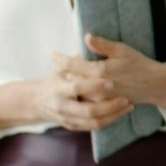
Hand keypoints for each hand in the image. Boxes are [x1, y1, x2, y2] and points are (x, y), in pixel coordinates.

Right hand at [0, 70, 131, 131]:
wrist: (36, 102)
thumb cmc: (54, 80)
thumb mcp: (61, 69)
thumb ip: (76, 60)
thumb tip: (90, 39)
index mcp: (59, 89)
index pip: (78, 88)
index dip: (94, 86)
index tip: (111, 82)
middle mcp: (63, 106)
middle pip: (88, 111)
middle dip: (109, 106)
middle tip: (126, 98)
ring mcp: (68, 118)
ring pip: (93, 122)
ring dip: (113, 115)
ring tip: (129, 105)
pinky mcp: (73, 125)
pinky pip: (93, 126)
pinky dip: (108, 121)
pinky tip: (121, 112)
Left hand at [55, 34, 165, 108]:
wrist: (153, 85)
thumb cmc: (139, 65)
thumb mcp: (123, 50)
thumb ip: (103, 45)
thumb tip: (87, 37)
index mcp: (100, 71)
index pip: (72, 65)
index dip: (61, 59)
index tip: (54, 55)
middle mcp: (96, 87)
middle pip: (71, 78)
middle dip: (65, 71)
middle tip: (61, 65)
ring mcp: (99, 98)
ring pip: (77, 90)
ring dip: (72, 82)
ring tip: (69, 75)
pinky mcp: (102, 105)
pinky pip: (85, 98)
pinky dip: (81, 91)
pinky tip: (81, 86)